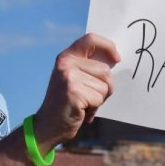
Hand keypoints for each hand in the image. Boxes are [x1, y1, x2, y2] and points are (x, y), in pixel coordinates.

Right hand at [33, 33, 119, 153]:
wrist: (47, 126)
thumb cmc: (66, 103)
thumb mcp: (73, 79)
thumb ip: (89, 67)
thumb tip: (114, 60)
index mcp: (66, 57)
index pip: (90, 39)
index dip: (108, 46)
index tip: (117, 59)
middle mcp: (66, 64)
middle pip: (105, 70)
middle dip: (105, 87)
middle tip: (90, 98)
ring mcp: (68, 77)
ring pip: (105, 86)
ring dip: (99, 99)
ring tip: (84, 104)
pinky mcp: (73, 92)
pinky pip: (99, 98)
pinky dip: (94, 108)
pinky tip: (81, 111)